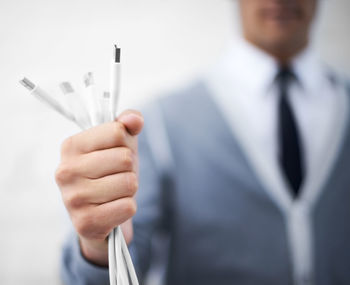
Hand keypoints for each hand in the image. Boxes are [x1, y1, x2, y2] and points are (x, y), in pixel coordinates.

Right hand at [55, 110, 143, 265]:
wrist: (101, 214)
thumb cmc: (111, 172)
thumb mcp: (120, 143)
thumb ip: (127, 123)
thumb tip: (134, 120)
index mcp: (71, 146)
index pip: (117, 132)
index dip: (125, 143)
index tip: (116, 152)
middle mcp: (66, 171)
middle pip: (125, 158)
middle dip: (129, 169)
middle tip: (116, 176)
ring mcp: (73, 198)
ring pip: (129, 183)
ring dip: (130, 189)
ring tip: (115, 192)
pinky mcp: (85, 222)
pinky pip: (128, 207)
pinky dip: (128, 207)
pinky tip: (113, 208)